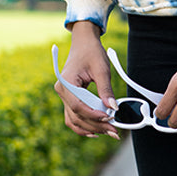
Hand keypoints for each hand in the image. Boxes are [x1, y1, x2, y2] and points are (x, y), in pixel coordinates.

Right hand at [55, 23, 119, 139]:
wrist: (84, 43)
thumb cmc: (91, 52)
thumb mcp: (102, 69)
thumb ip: (106, 90)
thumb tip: (113, 107)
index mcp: (66, 82)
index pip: (78, 106)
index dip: (94, 115)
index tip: (109, 118)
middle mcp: (62, 91)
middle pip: (77, 116)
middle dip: (96, 125)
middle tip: (114, 131)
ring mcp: (64, 96)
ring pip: (74, 120)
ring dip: (91, 128)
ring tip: (108, 132)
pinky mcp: (70, 99)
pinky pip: (74, 117)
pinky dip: (84, 125)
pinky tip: (96, 131)